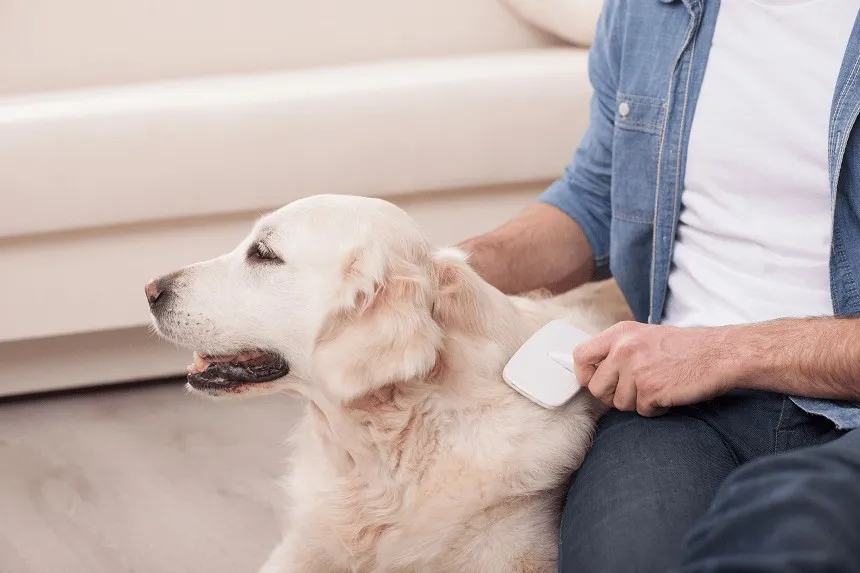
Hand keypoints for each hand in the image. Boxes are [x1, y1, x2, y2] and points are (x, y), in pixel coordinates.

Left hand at [573, 321, 740, 415]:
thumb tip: (594, 372)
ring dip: (637, 403)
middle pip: (596, 387)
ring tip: (658, 388)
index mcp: (619, 333)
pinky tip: (669, 394)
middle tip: (635, 391)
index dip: (585, 375)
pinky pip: (642, 411)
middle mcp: (623, 349)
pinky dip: (655, 409)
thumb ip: (618, 350)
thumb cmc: (685, 347)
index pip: (580, 356)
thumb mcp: (643, 337)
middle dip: (612, 396)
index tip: (598, 382)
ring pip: (618, 403)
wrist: (720, 354)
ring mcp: (636, 370)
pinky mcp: (651, 390)